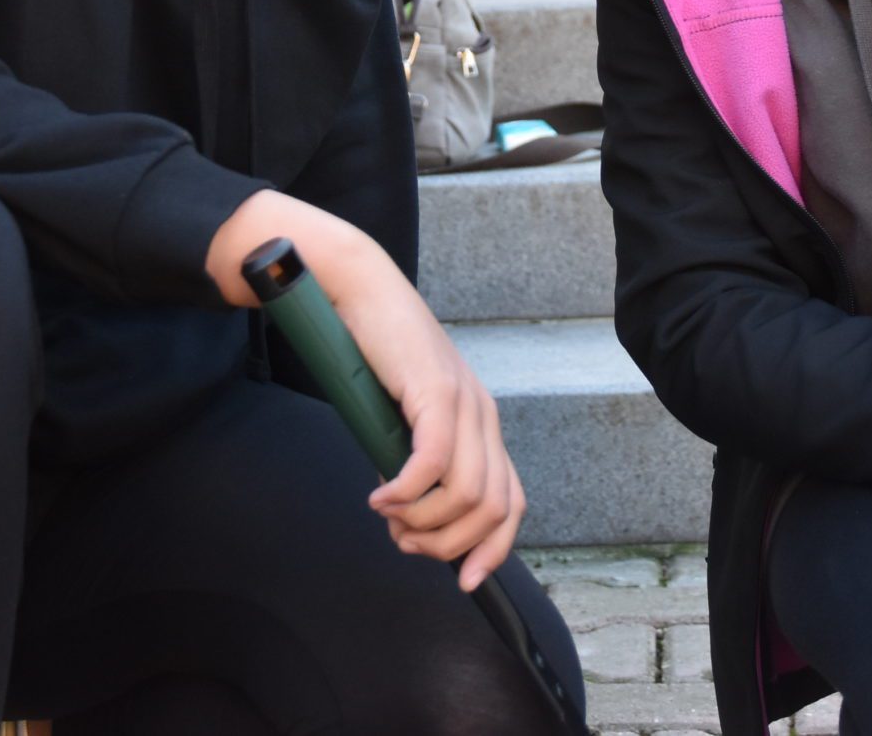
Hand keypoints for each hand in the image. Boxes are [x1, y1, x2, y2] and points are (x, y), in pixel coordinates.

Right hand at [204, 191, 524, 591]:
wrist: (360, 290)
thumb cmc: (376, 353)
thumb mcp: (404, 418)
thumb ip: (416, 458)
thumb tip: (409, 514)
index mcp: (482, 425)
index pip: (511, 502)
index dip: (494, 550)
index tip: (464, 581)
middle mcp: (482, 416)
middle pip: (492, 509)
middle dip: (446, 544)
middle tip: (403, 540)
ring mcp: (463, 402)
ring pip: (466, 493)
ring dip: (422, 522)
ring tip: (388, 514)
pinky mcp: (435, 390)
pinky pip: (432, 462)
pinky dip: (406, 492)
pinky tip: (380, 494)